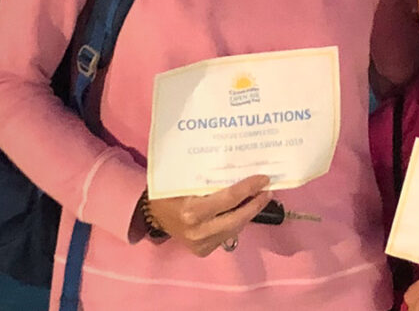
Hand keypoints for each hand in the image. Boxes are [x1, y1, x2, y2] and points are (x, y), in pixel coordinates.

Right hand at [144, 175, 270, 256]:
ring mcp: (201, 244)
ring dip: (249, 213)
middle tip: (268, 190)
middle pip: (237, 218)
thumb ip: (207, 179)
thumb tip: (238, 168)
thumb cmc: (166, 192)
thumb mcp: (183, 180)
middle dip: (256, 204)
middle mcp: (198, 231)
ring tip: (260, 198)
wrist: (150, 215)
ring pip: (235, 229)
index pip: (228, 199)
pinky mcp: (203, 250)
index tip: (263, 178)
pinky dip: (237, 222)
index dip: (248, 188)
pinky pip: (227, 235)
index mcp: (192, 212)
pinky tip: (244, 210)